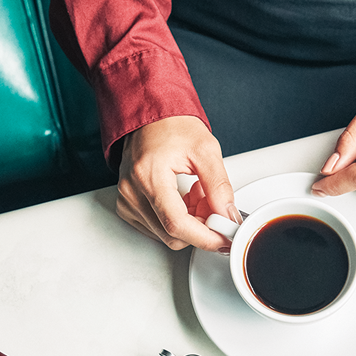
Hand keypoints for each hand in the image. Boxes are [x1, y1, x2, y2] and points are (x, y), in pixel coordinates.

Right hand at [116, 115, 239, 250]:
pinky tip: (182, 199)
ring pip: (166, 235)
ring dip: (189, 223)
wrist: (149, 118)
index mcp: (149, 176)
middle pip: (172, 234)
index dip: (205, 237)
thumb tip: (228, 216)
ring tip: (196, 194)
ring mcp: (127, 201)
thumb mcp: (206, 150)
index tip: (224, 237)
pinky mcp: (127, 207)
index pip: (177, 223)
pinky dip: (176, 221)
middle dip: (200, 227)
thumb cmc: (171, 126)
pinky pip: (157, 229)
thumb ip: (219, 187)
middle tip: (213, 204)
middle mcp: (132, 192)